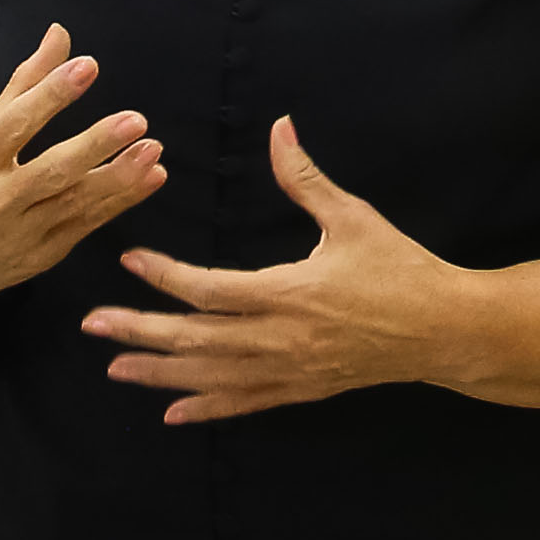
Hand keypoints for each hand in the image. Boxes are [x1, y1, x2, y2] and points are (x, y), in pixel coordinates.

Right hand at [0, 25, 169, 356]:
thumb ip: (24, 86)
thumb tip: (60, 34)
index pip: (14, 125)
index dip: (50, 95)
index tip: (87, 67)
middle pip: (51, 171)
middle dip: (96, 146)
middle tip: (136, 120)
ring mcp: (20, 235)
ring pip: (76, 203)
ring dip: (120, 176)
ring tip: (152, 148)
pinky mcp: (43, 257)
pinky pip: (88, 225)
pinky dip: (121, 201)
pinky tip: (151, 177)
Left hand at [84, 121, 539, 422]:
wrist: (445, 331)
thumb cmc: (402, 269)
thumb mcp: (354, 217)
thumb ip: (306, 178)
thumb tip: (279, 128)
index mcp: (292, 293)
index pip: (211, 289)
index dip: (165, 276)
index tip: (129, 259)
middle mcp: (283, 339)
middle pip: (197, 339)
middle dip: (141, 332)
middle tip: (93, 324)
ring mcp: (291, 370)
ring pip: (212, 377)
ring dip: (161, 372)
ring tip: (115, 366)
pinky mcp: (303, 389)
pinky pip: (245, 403)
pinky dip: (207, 407)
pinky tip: (172, 411)